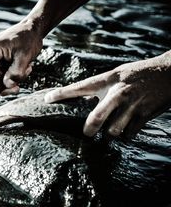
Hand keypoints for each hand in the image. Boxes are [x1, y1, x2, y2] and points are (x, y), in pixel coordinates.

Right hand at [0, 20, 42, 100]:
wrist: (31, 30)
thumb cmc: (29, 40)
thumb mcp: (25, 57)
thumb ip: (15, 73)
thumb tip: (6, 85)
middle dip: (7, 82)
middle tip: (23, 79)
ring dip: (12, 78)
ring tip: (26, 68)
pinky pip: (0, 75)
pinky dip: (11, 75)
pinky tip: (22, 67)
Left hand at [44, 51, 170, 137]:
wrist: (170, 72)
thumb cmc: (139, 74)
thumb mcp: (118, 74)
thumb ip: (102, 87)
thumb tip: (82, 101)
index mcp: (109, 79)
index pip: (80, 86)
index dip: (62, 94)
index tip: (47, 99)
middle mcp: (118, 93)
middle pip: (97, 117)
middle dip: (89, 128)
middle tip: (87, 133)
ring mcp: (132, 105)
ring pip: (113, 130)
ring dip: (111, 133)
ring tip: (113, 128)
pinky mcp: (144, 116)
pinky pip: (128, 134)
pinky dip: (126, 134)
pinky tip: (128, 127)